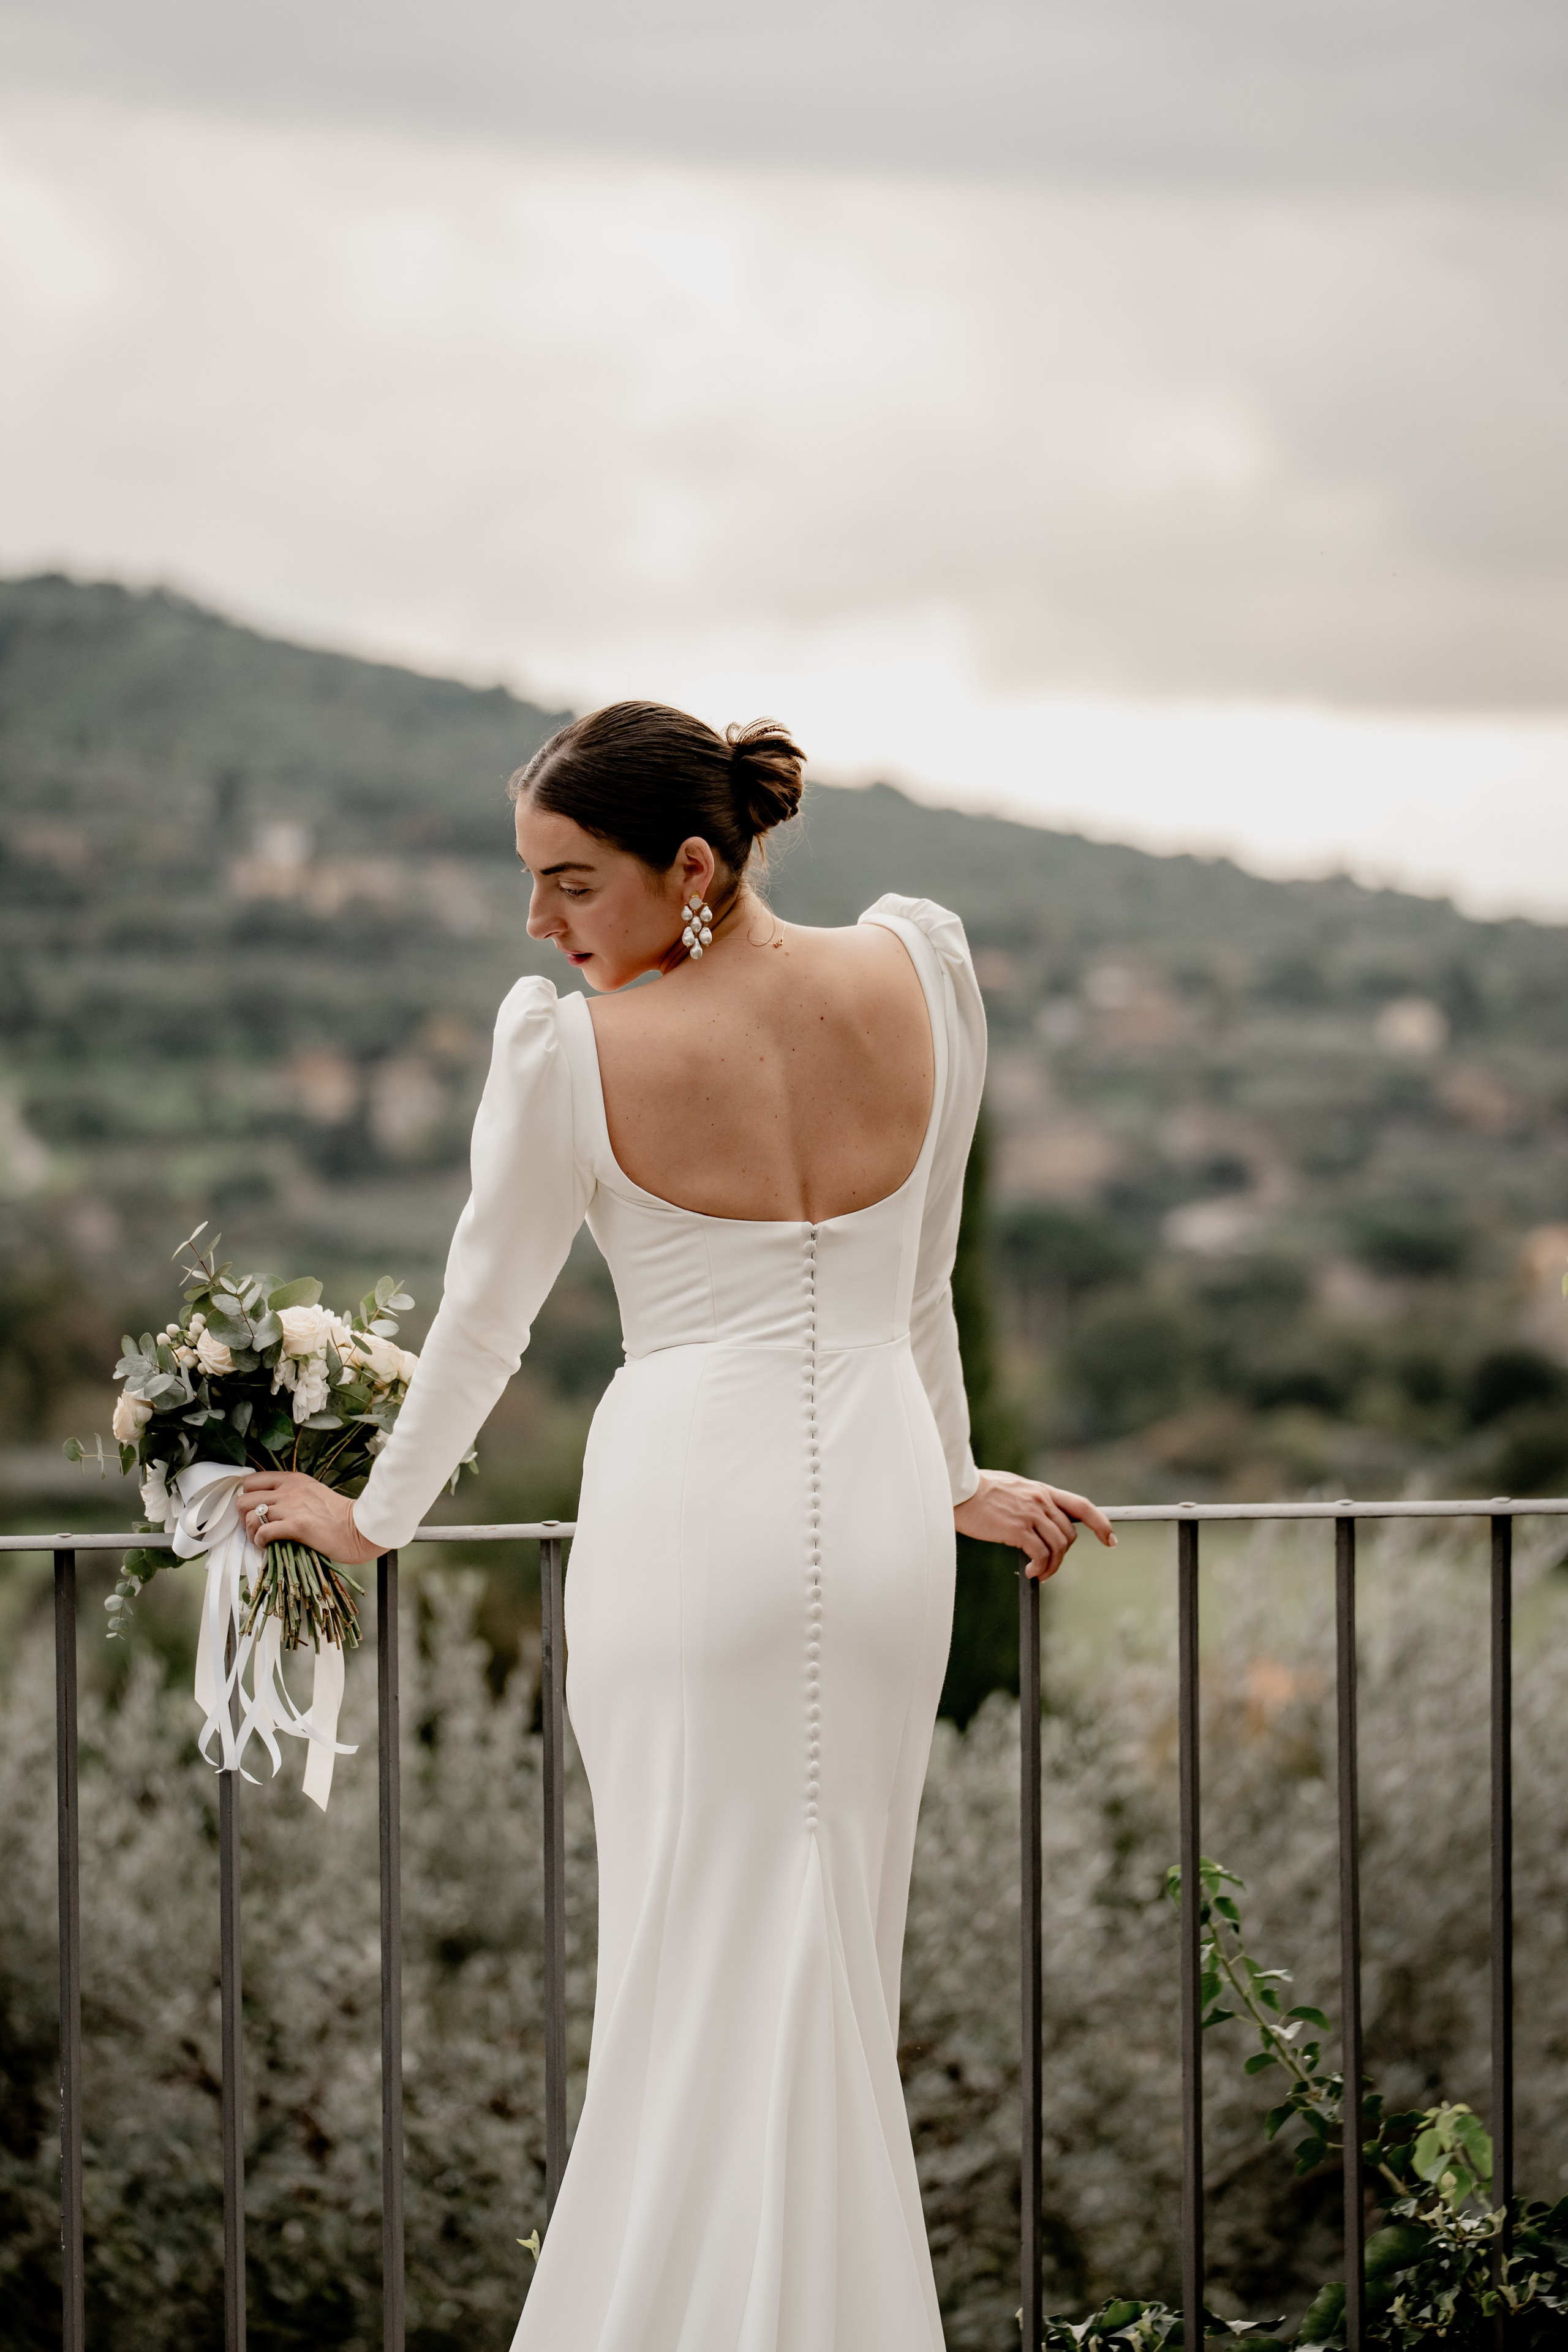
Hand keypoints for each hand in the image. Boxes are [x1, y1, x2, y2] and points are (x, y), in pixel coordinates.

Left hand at [236, 1471, 382, 1566]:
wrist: (360, 1528)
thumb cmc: (338, 1516)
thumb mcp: (312, 1493)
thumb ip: (291, 1494)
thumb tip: (269, 1508)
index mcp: (292, 1480)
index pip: (251, 1481)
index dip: (247, 1498)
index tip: (254, 1512)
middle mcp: (288, 1490)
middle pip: (244, 1499)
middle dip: (244, 1517)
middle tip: (255, 1528)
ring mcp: (292, 1507)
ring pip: (250, 1517)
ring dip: (251, 1532)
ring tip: (262, 1540)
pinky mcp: (296, 1526)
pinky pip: (263, 1533)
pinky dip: (260, 1542)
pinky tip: (268, 1546)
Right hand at [953, 1468, 1115, 1580]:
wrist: (957, 1489)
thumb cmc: (979, 1491)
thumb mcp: (1013, 1489)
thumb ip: (1030, 1501)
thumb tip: (1040, 1521)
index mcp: (1042, 1490)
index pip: (1081, 1506)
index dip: (1101, 1524)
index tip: (1111, 1540)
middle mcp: (1041, 1500)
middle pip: (1069, 1535)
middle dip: (1062, 1555)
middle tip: (1047, 1567)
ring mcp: (1030, 1514)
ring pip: (1058, 1547)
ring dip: (1051, 1567)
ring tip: (1038, 1573)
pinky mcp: (1017, 1529)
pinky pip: (1040, 1554)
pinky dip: (1039, 1568)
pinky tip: (1029, 1572)